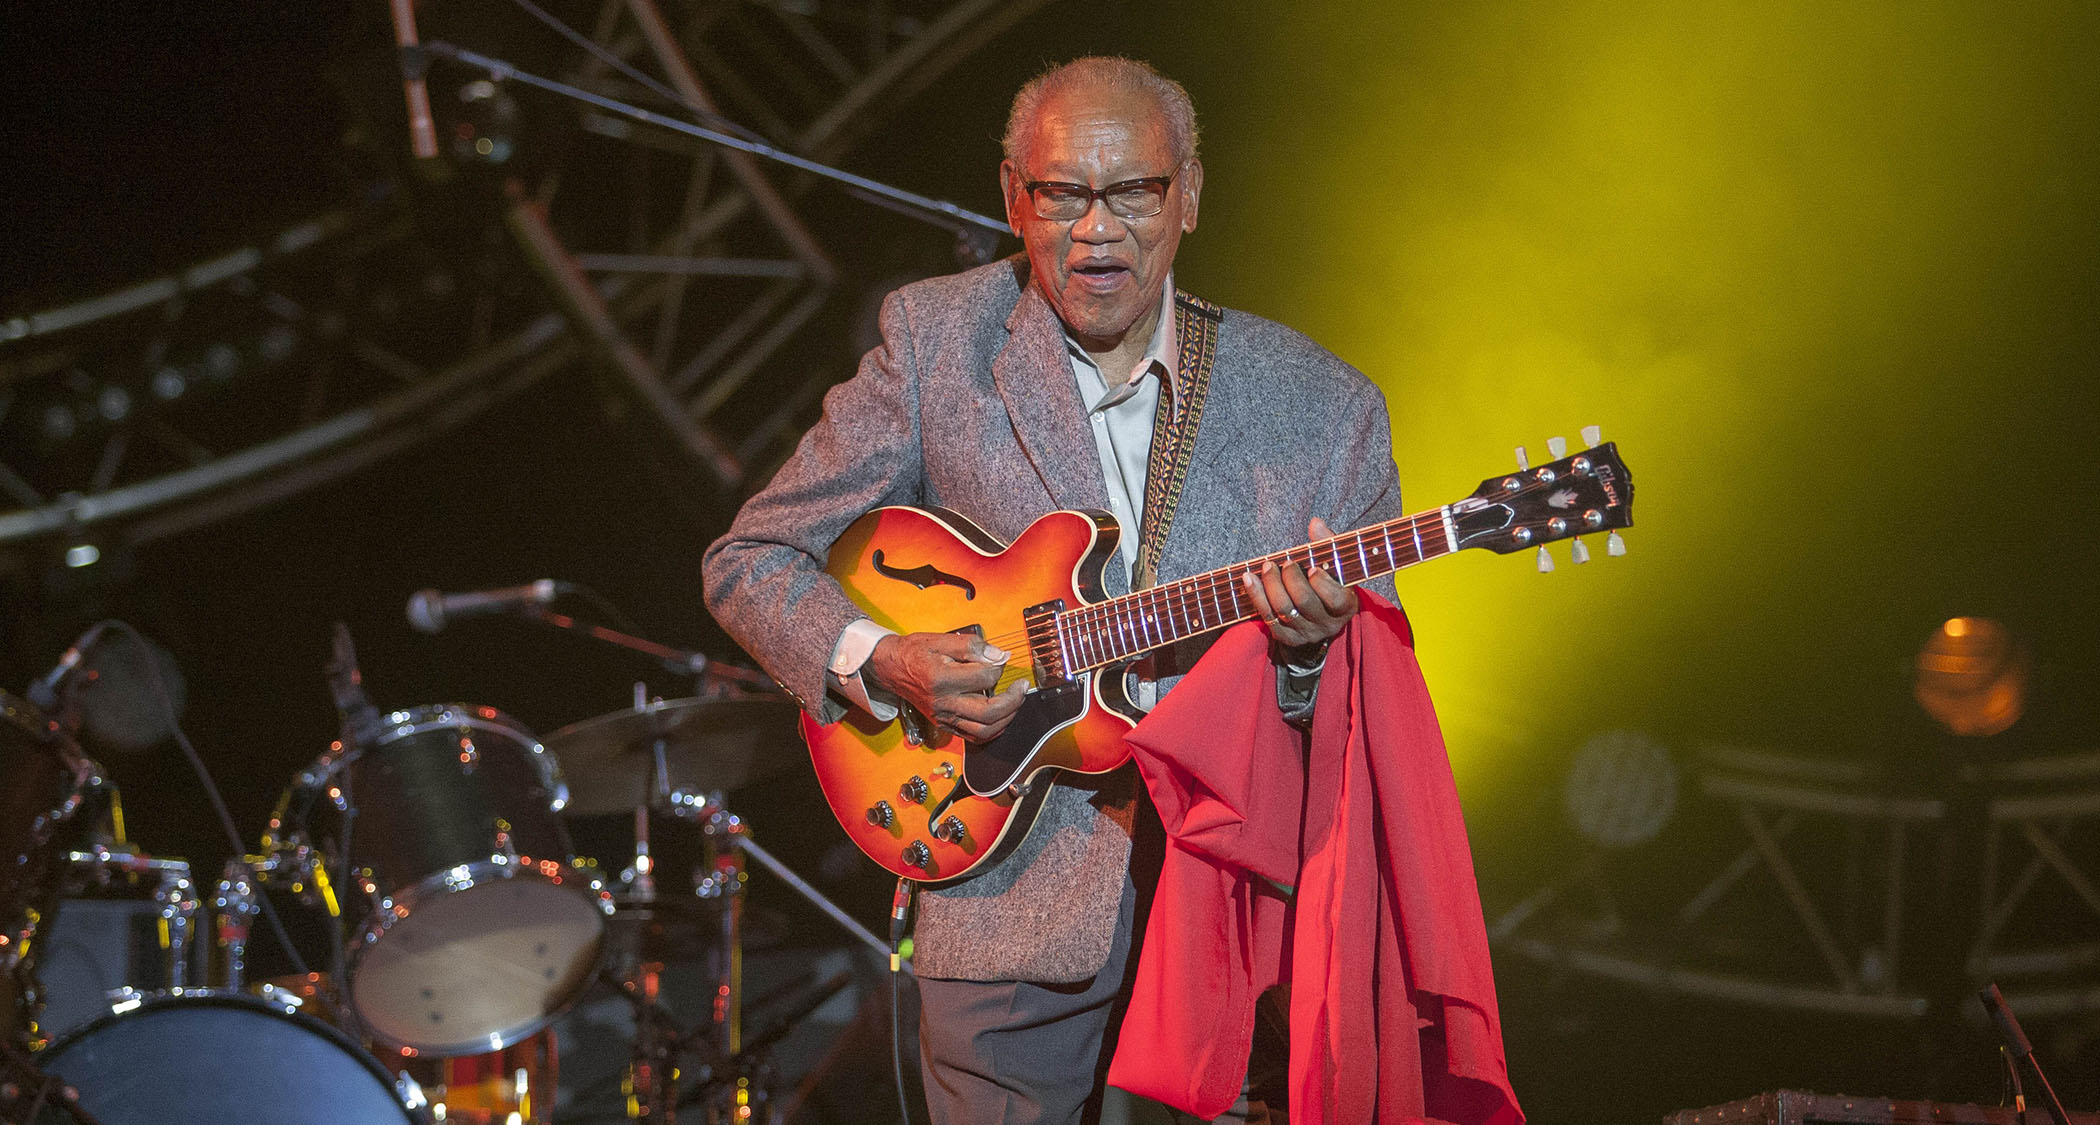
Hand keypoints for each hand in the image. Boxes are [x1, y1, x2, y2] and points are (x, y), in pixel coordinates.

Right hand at [864, 632, 1027, 740]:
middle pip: (988, 712)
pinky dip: (992, 730)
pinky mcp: (944, 724)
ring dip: (1006, 718)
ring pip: (984, 730)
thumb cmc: (914, 652)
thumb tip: (999, 655)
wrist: (890, 668)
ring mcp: (943, 717)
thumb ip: (972, 646)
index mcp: (941, 679)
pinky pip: (973, 736)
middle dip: (1013, 700)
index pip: (984, 677)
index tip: (1001, 658)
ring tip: (1014, 702)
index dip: (998, 666)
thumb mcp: (940, 640)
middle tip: (1021, 687)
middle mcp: (943, 703)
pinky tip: (1001, 717)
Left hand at [1242, 517, 1357, 652]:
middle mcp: (1326, 624)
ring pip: (1283, 610)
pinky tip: (1249, 579)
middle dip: (1291, 579)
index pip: (1335, 599)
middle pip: (1304, 602)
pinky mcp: (1287, 637)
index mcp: (1345, 606)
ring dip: (1271, 586)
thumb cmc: (1329, 581)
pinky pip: (1268, 619)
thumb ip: (1327, 544)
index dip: (1322, 584)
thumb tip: (1315, 522)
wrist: (1320, 614)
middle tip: (1286, 563)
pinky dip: (1256, 597)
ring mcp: (1305, 633)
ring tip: (1267, 566)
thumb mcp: (1335, 565)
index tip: (1312, 568)